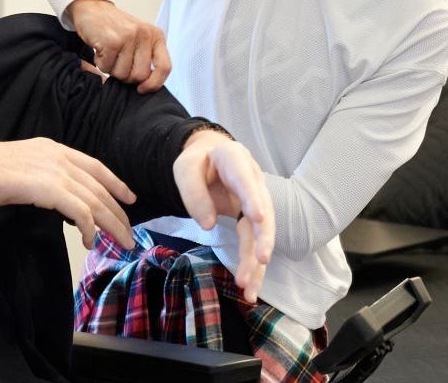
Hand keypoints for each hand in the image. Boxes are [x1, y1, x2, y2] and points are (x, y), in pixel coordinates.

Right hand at [0, 137, 136, 248]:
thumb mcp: (22, 165)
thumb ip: (43, 175)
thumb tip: (55, 195)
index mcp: (54, 149)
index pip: (95, 166)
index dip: (116, 183)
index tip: (129, 198)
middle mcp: (60, 157)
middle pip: (100, 187)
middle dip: (118, 212)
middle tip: (129, 233)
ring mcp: (56, 172)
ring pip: (96, 201)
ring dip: (111, 225)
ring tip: (120, 242)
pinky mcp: (51, 189)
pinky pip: (81, 213)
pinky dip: (89, 229)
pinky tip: (89, 241)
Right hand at [66, 0, 171, 92]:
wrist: (92, 9)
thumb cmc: (115, 27)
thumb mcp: (139, 37)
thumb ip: (147, 56)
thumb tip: (146, 85)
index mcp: (156, 35)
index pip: (165, 67)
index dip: (154, 83)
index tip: (142, 89)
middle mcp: (145, 35)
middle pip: (140, 76)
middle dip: (125, 75)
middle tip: (117, 62)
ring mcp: (128, 37)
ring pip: (122, 74)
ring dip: (111, 69)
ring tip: (108, 53)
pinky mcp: (111, 41)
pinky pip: (107, 67)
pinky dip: (100, 63)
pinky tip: (100, 50)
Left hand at [173, 130, 273, 302]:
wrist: (209, 159)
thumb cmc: (197, 163)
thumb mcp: (185, 170)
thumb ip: (193, 193)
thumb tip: (208, 225)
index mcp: (236, 160)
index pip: (245, 180)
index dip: (253, 198)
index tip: (258, 218)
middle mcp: (253, 182)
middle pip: (263, 212)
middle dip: (263, 238)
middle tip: (261, 260)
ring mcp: (256, 202)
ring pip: (260, 234)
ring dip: (256, 262)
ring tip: (249, 288)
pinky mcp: (251, 220)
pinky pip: (254, 243)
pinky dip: (252, 265)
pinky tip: (250, 287)